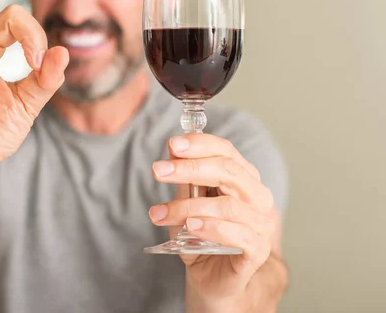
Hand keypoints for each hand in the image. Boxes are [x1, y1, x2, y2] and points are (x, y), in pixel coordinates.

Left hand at [149, 134, 276, 303]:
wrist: (210, 276)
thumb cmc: (199, 235)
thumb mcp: (186, 202)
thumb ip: (184, 178)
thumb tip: (172, 148)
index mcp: (242, 177)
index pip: (225, 151)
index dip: (199, 144)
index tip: (172, 144)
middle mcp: (257, 196)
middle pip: (229, 171)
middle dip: (189, 168)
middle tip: (158, 172)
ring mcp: (261, 223)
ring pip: (228, 205)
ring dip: (188, 206)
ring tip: (161, 213)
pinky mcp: (258, 249)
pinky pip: (239, 234)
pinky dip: (212, 228)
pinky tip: (191, 227)